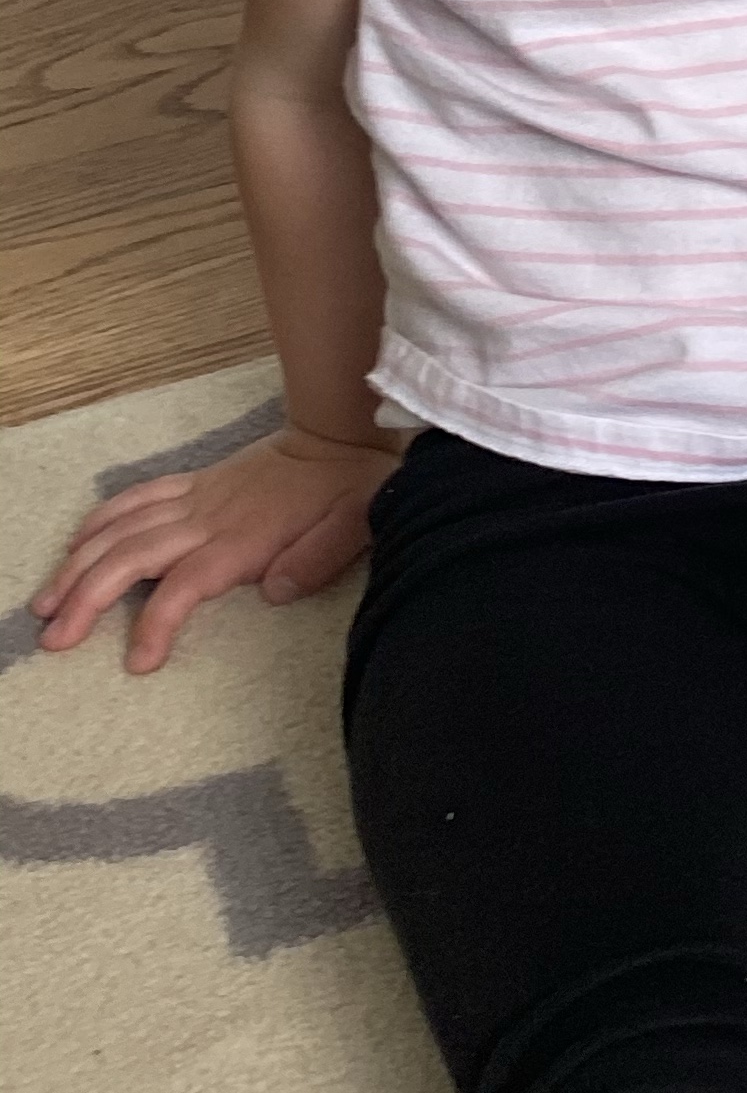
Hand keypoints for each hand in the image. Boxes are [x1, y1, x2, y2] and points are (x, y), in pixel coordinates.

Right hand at [29, 419, 401, 673]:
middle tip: (54, 637)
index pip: (184, 586)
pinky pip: (136, 498)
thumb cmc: (349, 488)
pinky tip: (76, 544)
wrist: (340, 431)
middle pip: (132, 557)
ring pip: (122, 529)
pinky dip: (100, 520)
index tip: (138, 662)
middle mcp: (207, 519)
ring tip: (46, 602)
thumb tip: (274, 592)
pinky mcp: (195, 483)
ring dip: (79, 564)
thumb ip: (316, 561)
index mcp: (242, 539)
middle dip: (87, 597)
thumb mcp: (353, 526)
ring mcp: (196, 498)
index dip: (156, 624)